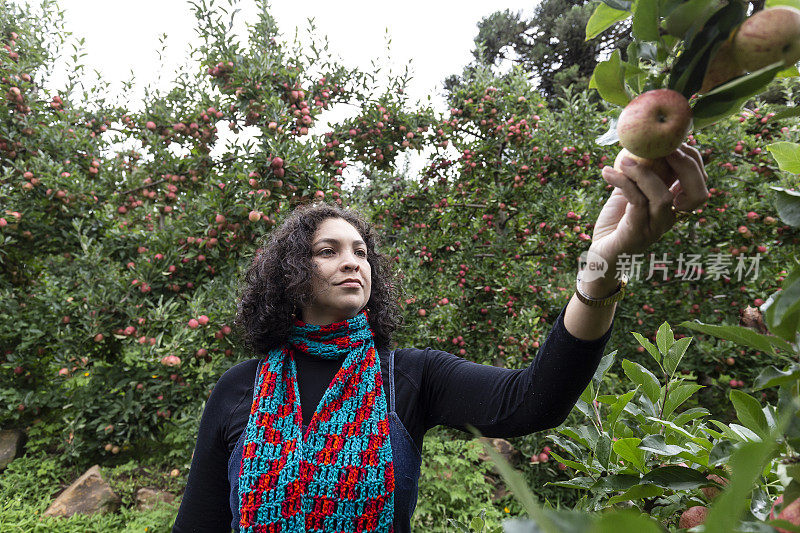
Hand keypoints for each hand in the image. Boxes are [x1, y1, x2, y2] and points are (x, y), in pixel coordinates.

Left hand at [590, 144, 708, 263]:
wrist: (600, 254)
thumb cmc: (616, 222)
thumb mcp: (630, 192)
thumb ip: (641, 173)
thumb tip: (645, 142)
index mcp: (675, 207)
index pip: (700, 184)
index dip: (693, 160)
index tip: (671, 141)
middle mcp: (671, 219)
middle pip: (697, 193)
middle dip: (683, 164)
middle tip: (661, 147)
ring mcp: (655, 229)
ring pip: (663, 198)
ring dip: (643, 173)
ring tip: (623, 160)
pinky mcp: (636, 235)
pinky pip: (637, 204)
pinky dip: (623, 183)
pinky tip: (607, 173)